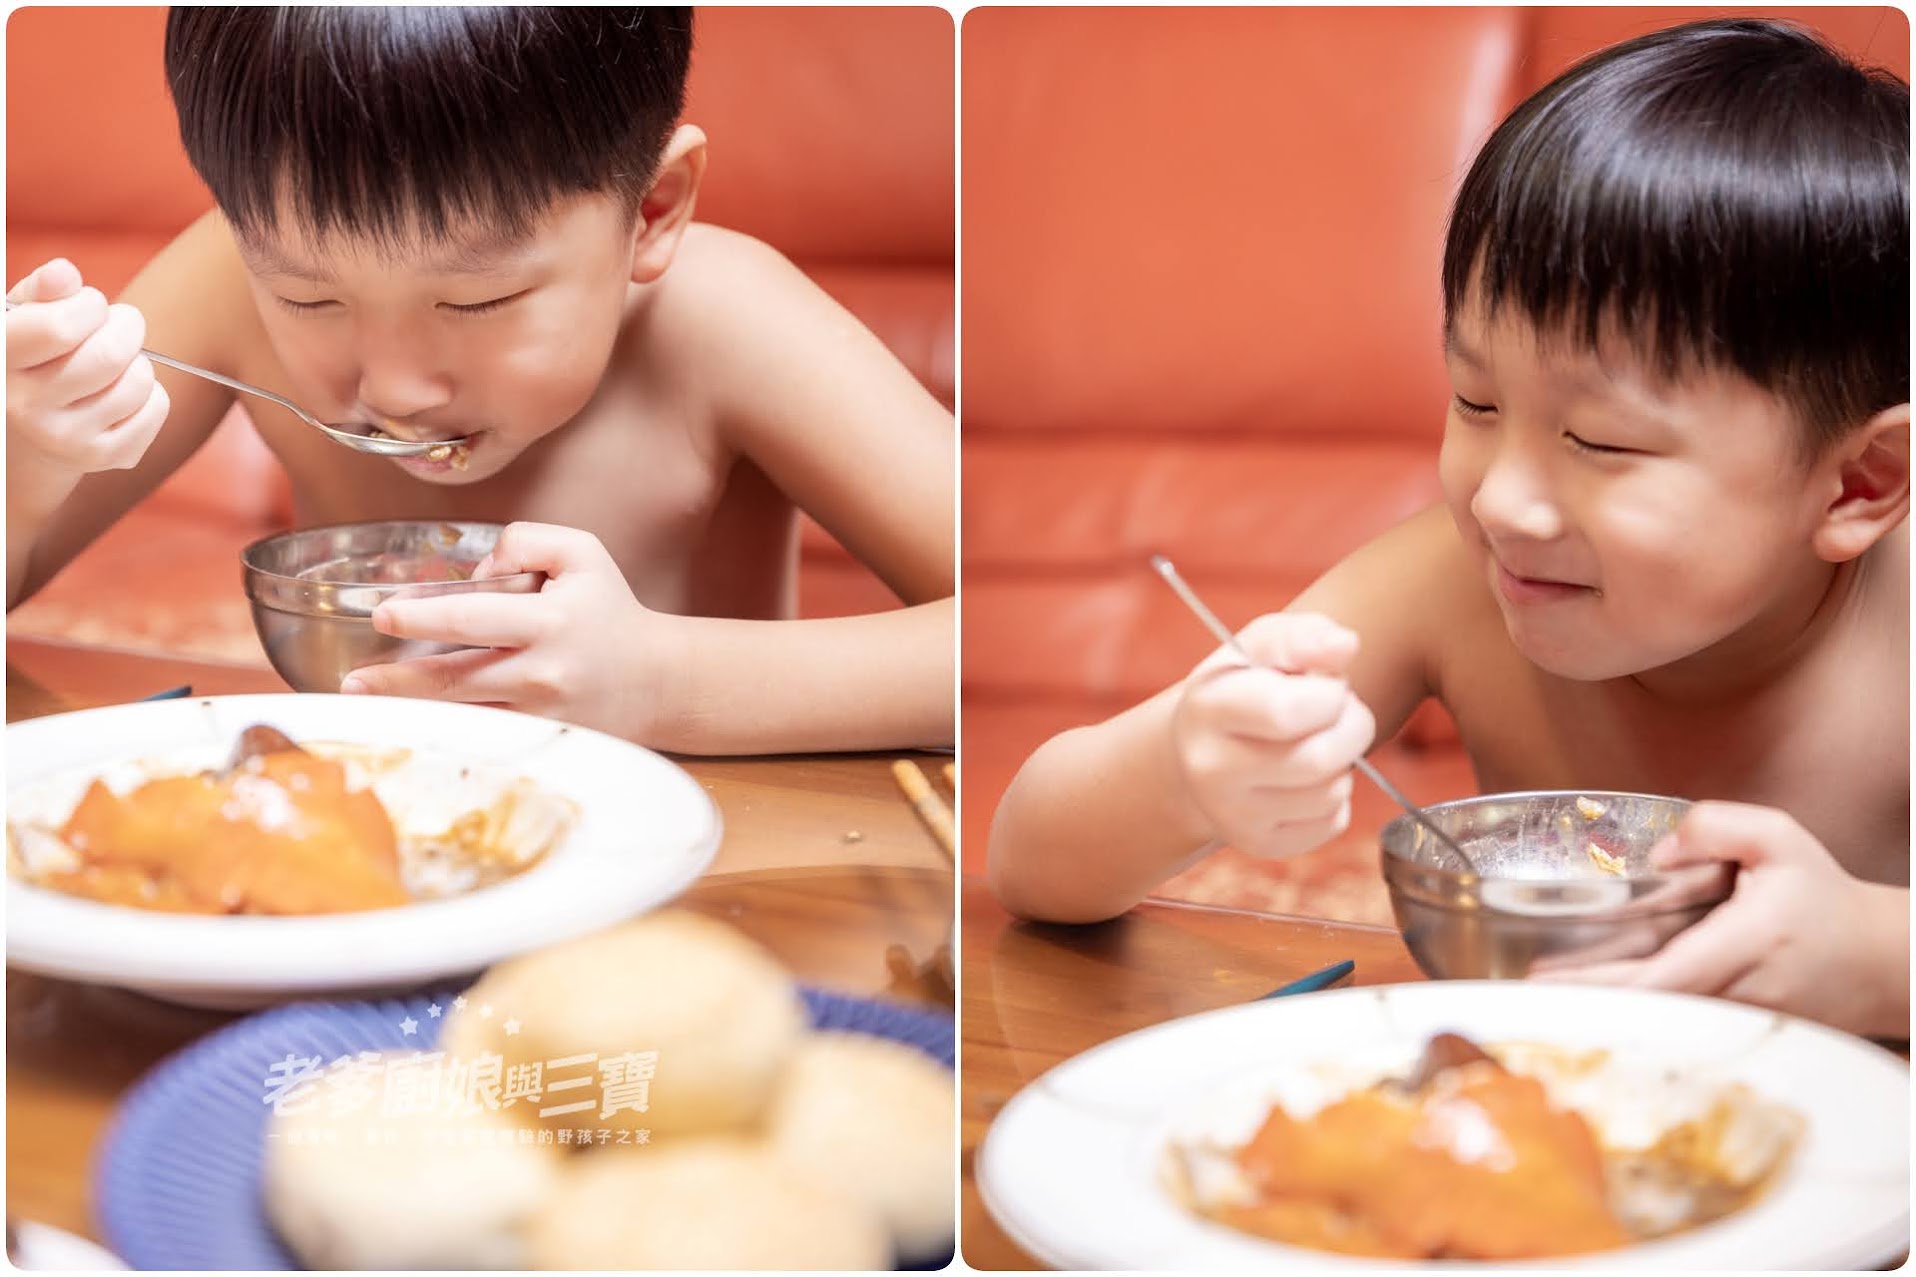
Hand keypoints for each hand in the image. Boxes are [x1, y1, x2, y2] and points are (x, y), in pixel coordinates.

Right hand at [6, 258, 168, 477]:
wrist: (27, 434)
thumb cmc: (30, 357)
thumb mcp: (21, 318)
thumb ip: (42, 291)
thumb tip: (65, 273)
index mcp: (0, 362)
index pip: (61, 328)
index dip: (89, 305)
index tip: (88, 305)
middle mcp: (26, 406)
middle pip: (109, 356)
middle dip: (125, 327)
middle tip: (117, 325)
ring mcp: (66, 438)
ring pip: (139, 381)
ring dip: (137, 360)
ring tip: (113, 362)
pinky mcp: (104, 456)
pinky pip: (157, 407)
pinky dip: (150, 391)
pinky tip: (120, 393)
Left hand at [340, 523, 678, 739]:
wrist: (655, 682)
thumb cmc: (611, 612)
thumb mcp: (582, 553)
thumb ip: (526, 540)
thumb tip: (477, 573)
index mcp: (549, 622)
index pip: (472, 619)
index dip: (422, 617)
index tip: (384, 614)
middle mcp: (540, 672)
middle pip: (453, 679)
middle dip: (396, 678)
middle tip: (354, 678)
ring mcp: (536, 714)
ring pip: (459, 713)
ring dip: (406, 708)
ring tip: (362, 697)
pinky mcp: (536, 739)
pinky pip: (478, 733)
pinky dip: (439, 726)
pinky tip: (405, 719)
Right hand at [1169, 612, 1375, 859]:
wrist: (1196, 752)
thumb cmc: (1240, 688)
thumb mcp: (1259, 647)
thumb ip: (1302, 636)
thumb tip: (1345, 646)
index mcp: (1208, 708)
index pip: (1287, 712)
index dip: (1329, 695)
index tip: (1327, 685)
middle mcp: (1210, 768)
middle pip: (1319, 760)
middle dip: (1352, 728)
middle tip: (1340, 713)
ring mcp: (1232, 814)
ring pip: (1331, 793)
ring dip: (1344, 763)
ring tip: (1317, 742)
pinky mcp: (1257, 844)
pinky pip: (1332, 824)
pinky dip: (1336, 799)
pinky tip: (1308, 779)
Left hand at [1532, 802, 1908, 1037]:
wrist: (1879, 962)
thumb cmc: (1824, 898)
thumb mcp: (1781, 839)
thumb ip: (1718, 826)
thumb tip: (1659, 849)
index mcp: (1742, 944)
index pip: (1661, 977)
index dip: (1600, 984)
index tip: (1548, 977)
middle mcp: (1732, 993)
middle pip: (1641, 1006)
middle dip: (1579, 998)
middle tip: (1521, 984)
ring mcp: (1731, 1021)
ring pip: (1652, 1019)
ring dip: (1598, 1006)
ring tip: (1540, 988)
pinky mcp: (1730, 1031)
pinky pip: (1670, 1023)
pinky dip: (1629, 1011)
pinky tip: (1587, 998)